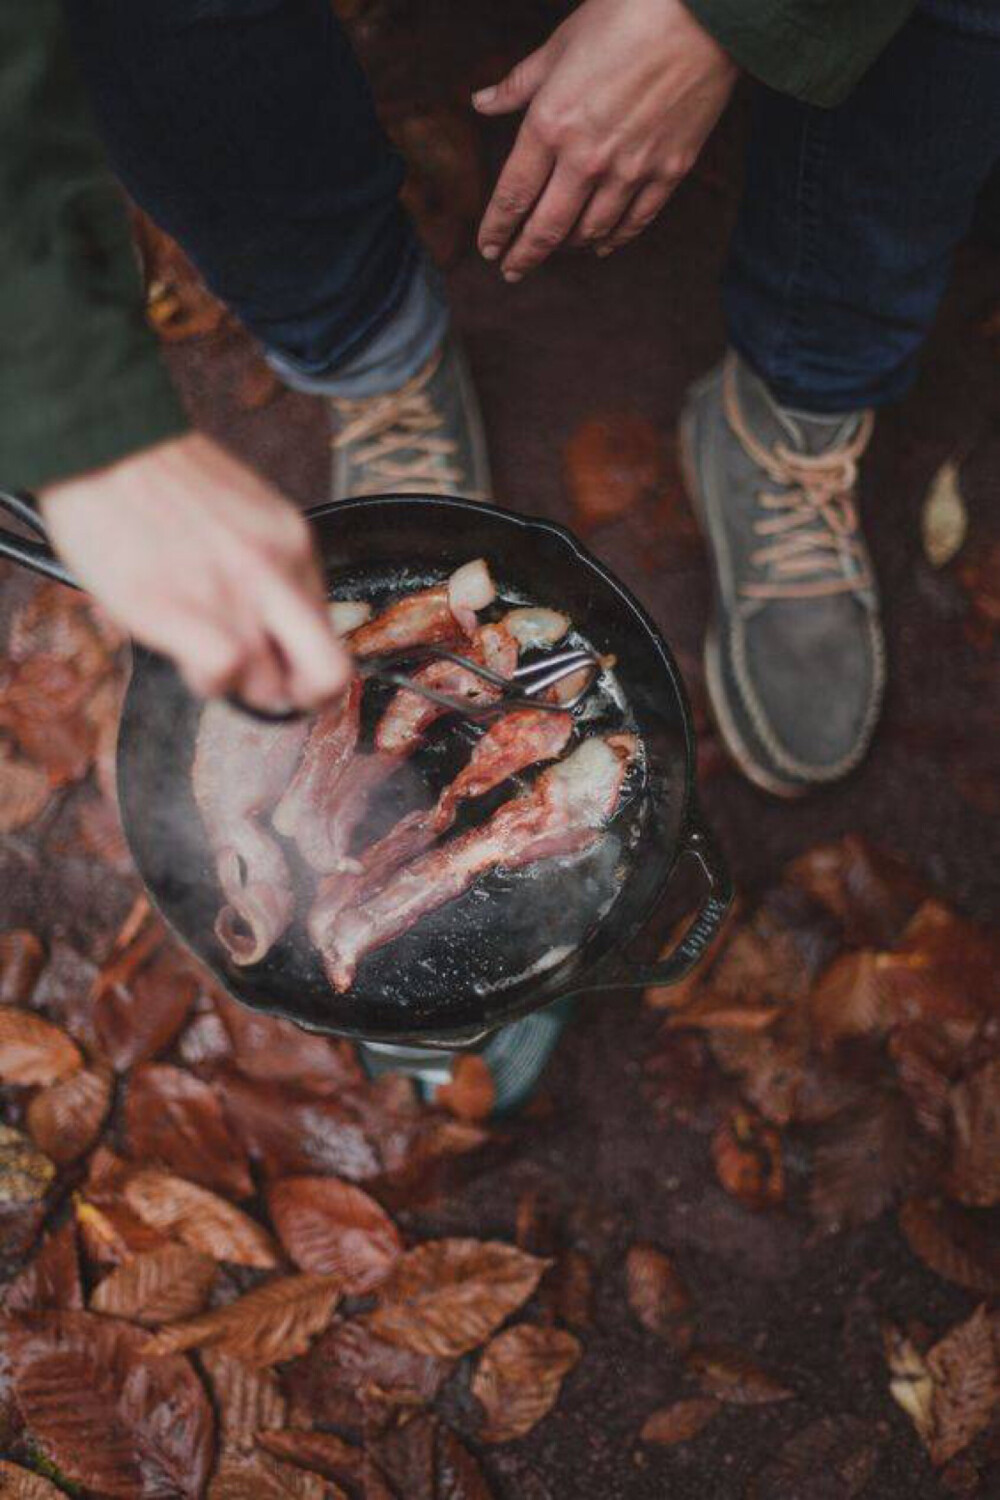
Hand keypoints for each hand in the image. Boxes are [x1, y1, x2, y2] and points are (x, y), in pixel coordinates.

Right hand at [39, 432, 351, 710]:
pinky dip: (207, 680)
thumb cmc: (159, 478)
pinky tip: (184, 655)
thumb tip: (270, 623)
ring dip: (236, 687)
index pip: (327, 630)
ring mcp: (233, 593)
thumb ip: (267, 562)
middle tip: (267, 693)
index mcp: (293, 543)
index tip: (277, 663)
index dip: (300, 659)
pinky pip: (224, 673)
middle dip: (303, 699)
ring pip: (270, 687)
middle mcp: (275, 571)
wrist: (106, 439)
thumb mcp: (243, 511)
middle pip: (330, 674)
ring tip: (198, 653)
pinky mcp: (182, 609)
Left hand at [475, 0, 736, 277]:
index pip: (513, 195)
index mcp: (550, 125)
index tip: (488, 248)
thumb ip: (519, 84)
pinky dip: (614, 239)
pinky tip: (601, 245)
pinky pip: (634, 221)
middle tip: (513, 272)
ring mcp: (630, 170)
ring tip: (556, 252)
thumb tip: (481, 102)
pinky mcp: (668, 172)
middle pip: (547, 228)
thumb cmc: (627, 14)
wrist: (705, 12)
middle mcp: (586, 159)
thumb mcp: (561, 43)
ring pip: (590, 231)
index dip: (497, 228)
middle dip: (526, 255)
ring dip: (568, 248)